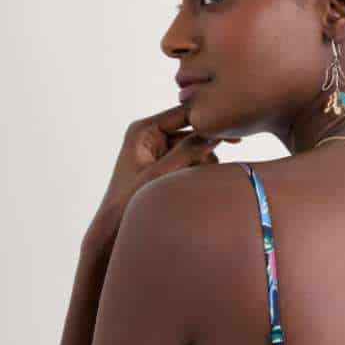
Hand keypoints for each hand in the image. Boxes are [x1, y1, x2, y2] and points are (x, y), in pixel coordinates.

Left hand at [89, 103, 241, 244]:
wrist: (111, 231)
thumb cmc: (127, 204)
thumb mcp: (160, 175)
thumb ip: (187, 152)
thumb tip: (214, 133)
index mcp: (143, 130)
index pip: (183, 113)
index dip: (209, 119)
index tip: (233, 132)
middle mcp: (149, 137)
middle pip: (190, 131)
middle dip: (207, 148)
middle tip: (222, 164)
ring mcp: (155, 152)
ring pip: (192, 149)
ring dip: (203, 163)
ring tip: (206, 181)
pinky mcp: (161, 168)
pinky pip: (187, 163)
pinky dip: (196, 173)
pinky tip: (199, 187)